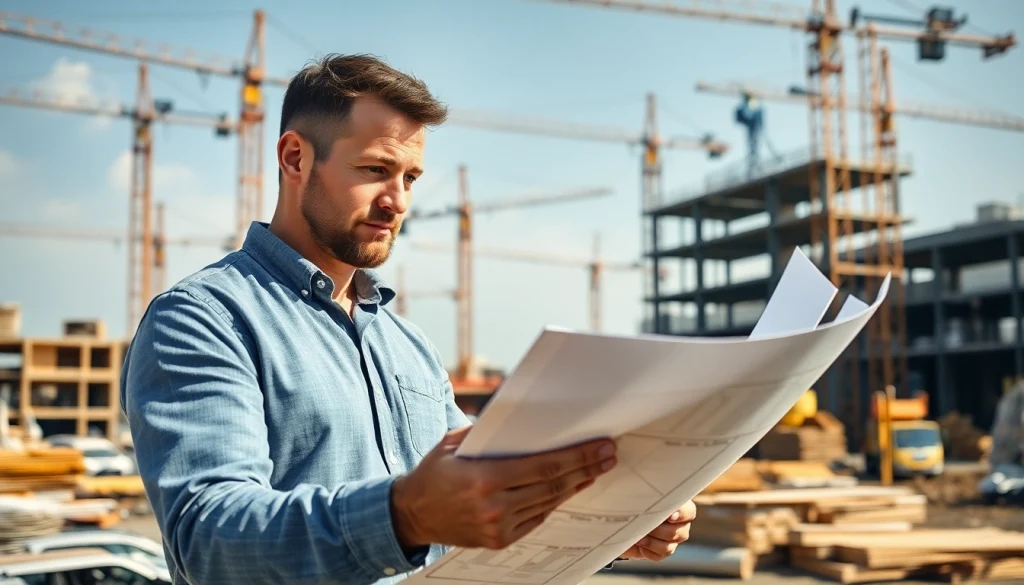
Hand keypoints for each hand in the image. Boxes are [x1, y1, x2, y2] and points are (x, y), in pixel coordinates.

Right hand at [391, 426, 616, 549]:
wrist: (411, 514)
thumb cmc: (433, 472)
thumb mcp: (454, 443)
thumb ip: (488, 433)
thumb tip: (526, 421)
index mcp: (484, 478)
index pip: (544, 466)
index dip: (577, 456)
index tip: (601, 446)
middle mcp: (494, 505)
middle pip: (553, 485)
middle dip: (586, 468)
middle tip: (609, 455)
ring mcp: (498, 527)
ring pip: (548, 502)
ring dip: (576, 485)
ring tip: (596, 468)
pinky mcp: (500, 540)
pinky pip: (537, 518)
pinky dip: (555, 501)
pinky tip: (570, 487)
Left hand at [619, 500, 695, 561]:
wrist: (620, 519)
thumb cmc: (631, 502)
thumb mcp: (637, 496)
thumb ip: (646, 495)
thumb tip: (646, 492)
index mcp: (677, 505)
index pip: (689, 511)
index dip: (682, 515)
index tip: (670, 516)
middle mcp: (679, 523)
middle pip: (681, 533)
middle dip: (660, 531)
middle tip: (646, 526)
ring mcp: (672, 539)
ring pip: (670, 546)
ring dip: (652, 542)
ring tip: (638, 537)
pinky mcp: (662, 551)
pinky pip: (660, 555)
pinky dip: (648, 551)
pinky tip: (638, 544)